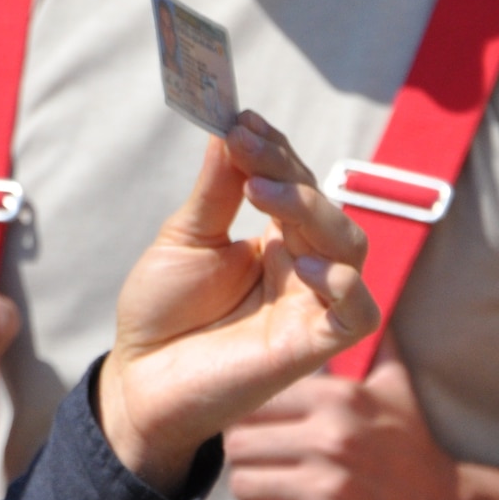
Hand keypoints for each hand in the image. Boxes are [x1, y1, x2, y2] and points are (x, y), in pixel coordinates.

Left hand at [97, 111, 379, 493]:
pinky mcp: (314, 345)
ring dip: (311, 212)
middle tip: (246, 146)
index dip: (275, 150)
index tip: (242, 120)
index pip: (293, 182)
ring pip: (349, 248)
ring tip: (260, 192)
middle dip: (288, 172)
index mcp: (273, 239)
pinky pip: (359, 313)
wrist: (140, 379)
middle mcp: (301, 266)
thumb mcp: (184, 240)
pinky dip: (344, 286)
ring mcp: (311, 304)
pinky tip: (306, 267)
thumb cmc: (161, 311)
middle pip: (324, 208)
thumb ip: (214, 190)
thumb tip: (229, 129)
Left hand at [226, 336, 460, 499]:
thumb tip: (360, 285)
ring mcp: (326, 491)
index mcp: (338, 401)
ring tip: (271, 486)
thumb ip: (371, 342)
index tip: (261, 426)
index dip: (249, 415)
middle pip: (238, 444)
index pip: (255, 402)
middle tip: (259, 459)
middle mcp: (330, 442)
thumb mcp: (395, 389)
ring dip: (252, 490)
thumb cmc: (413, 448)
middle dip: (243, 453)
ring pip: (242, 485)